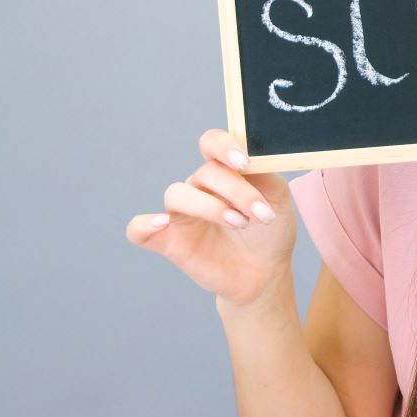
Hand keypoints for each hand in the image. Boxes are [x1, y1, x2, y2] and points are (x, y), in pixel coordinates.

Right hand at [126, 129, 296, 306]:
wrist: (265, 272)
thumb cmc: (270, 230)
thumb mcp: (278, 197)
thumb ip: (265, 172)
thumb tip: (251, 158)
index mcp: (225, 171)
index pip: (212, 143)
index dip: (223, 146)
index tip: (244, 163)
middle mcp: (199, 188)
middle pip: (204, 173)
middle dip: (236, 191)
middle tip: (260, 214)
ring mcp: (182, 214)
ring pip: (176, 194)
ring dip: (208, 207)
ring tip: (239, 223)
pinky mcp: (170, 242)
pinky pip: (138, 229)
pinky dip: (143, 224)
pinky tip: (161, 224)